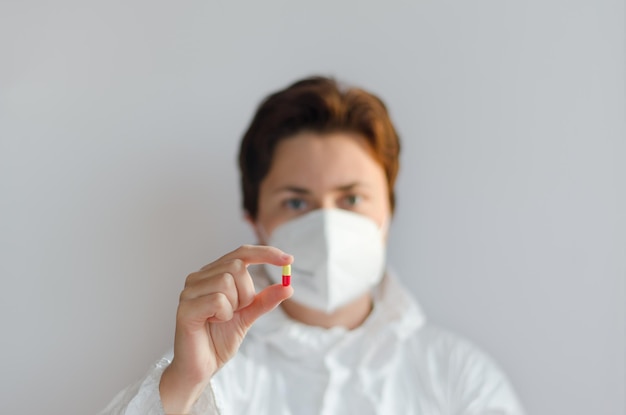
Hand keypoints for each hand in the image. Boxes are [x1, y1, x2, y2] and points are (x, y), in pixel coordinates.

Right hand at [159, 245, 292, 412]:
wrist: (200, 367)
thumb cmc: (218, 340)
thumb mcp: (248, 316)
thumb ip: (265, 300)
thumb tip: (287, 286)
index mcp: (213, 274)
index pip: (242, 252)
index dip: (266, 253)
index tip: (289, 260)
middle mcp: (199, 277)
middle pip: (237, 266)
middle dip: (246, 292)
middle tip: (237, 311)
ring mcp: (190, 290)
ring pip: (227, 281)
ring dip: (234, 305)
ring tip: (221, 319)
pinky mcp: (185, 307)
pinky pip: (218, 300)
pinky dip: (224, 314)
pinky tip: (213, 323)